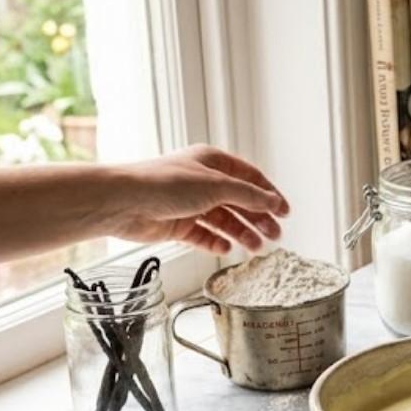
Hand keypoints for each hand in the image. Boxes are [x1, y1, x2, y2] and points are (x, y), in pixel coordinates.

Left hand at [107, 146, 289, 253]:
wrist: (125, 202)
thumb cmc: (164, 183)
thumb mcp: (216, 185)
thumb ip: (248, 196)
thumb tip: (273, 201)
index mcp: (212, 162)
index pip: (250, 178)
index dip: (269, 194)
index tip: (285, 212)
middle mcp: (202, 181)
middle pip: (239, 201)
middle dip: (258, 218)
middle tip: (275, 235)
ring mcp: (189, 204)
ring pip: (224, 220)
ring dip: (242, 233)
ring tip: (256, 248)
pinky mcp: (177, 224)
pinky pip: (204, 235)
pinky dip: (217, 242)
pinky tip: (227, 249)